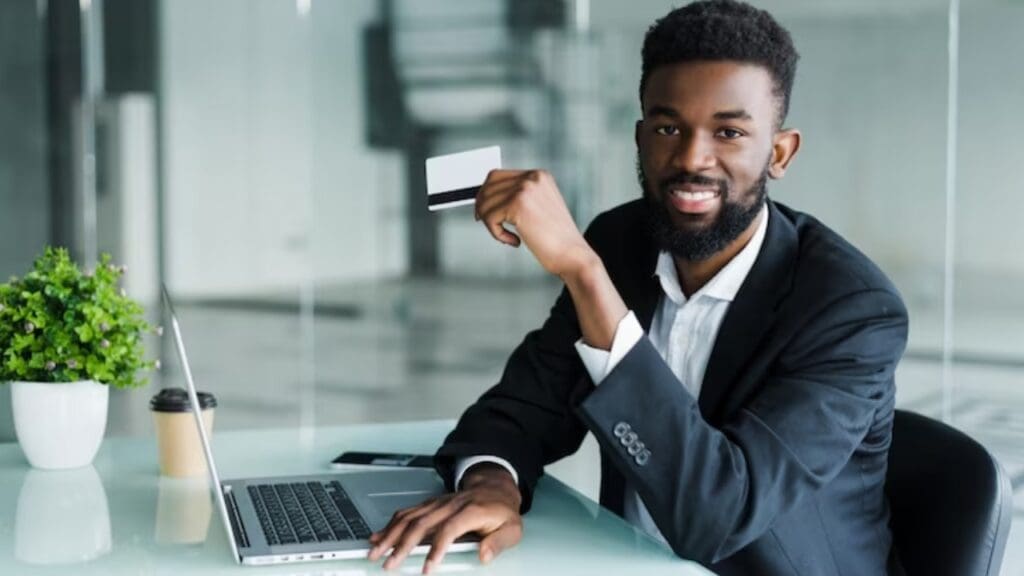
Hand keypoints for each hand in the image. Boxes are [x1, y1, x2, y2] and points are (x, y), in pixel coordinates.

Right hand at [367, 464, 522, 573]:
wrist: (495, 489)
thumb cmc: (502, 512)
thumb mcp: (512, 530)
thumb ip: (498, 543)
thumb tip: (484, 556)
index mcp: (471, 512)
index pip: (449, 530)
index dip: (436, 550)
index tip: (427, 568)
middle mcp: (450, 505)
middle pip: (421, 524)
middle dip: (402, 545)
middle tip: (390, 564)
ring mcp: (438, 504)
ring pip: (409, 517)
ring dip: (390, 535)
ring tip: (376, 551)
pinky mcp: (430, 505)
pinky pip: (407, 513)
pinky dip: (390, 525)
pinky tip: (379, 535)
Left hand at [475, 169, 595, 277]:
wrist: (573, 255)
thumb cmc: (557, 240)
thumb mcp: (540, 209)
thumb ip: (520, 198)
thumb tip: (487, 199)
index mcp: (539, 176)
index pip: (497, 176)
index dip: (486, 193)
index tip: (484, 211)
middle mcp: (532, 178)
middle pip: (488, 185)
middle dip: (482, 205)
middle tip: (486, 223)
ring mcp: (525, 189)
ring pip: (486, 202)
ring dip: (491, 223)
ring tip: (508, 237)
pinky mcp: (518, 204)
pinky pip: (490, 217)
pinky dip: (497, 233)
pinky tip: (514, 241)